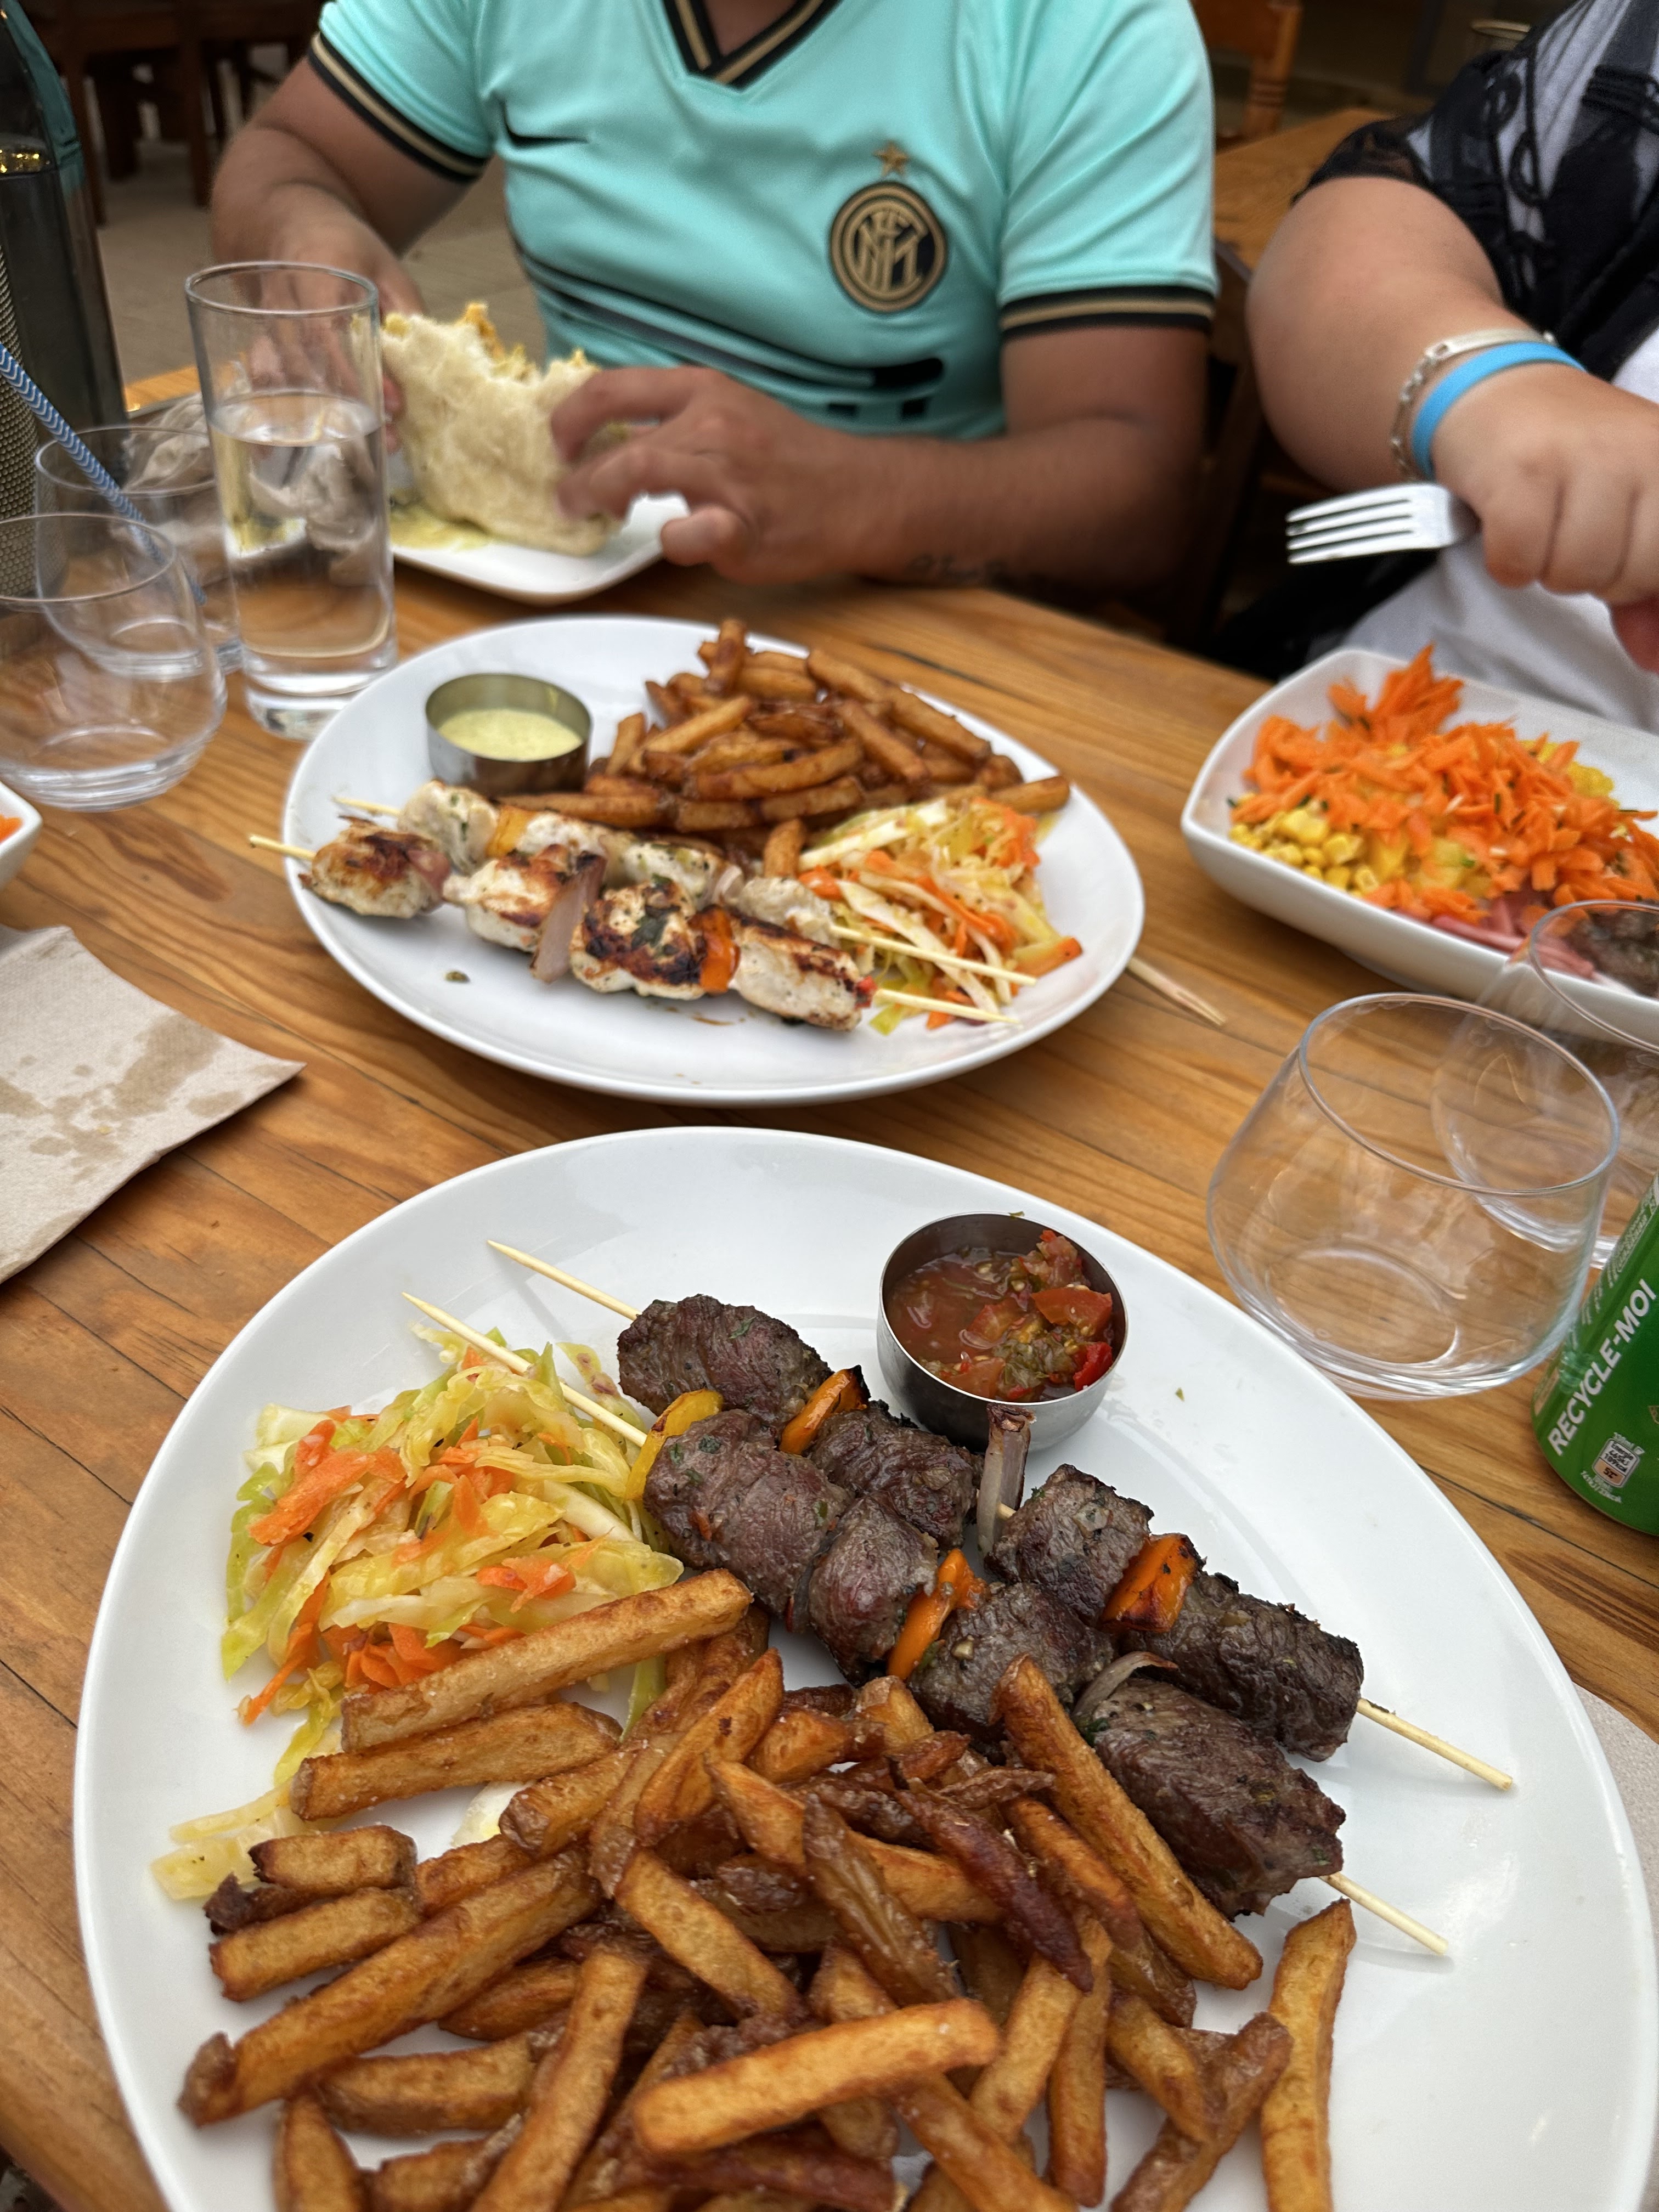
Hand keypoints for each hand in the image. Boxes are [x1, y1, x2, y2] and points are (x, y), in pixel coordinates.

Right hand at [261, 189, 422, 441]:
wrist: (288, 220)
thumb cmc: (344, 248)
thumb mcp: (384, 267)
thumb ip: (405, 308)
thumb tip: (426, 361)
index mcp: (316, 271)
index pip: (331, 331)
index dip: (360, 374)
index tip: (395, 405)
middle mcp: (281, 297)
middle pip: (304, 362)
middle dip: (343, 406)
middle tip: (383, 440)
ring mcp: (262, 320)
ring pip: (274, 376)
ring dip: (308, 419)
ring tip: (341, 452)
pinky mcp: (257, 340)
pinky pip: (259, 381)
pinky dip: (272, 415)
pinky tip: (282, 451)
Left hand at [549, 368, 877, 581]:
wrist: (855, 493)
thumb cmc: (787, 461)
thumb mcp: (731, 413)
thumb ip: (676, 420)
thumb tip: (611, 436)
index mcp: (703, 391)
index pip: (614, 387)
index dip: (572, 416)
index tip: (560, 443)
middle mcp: (713, 425)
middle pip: (622, 442)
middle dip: (579, 474)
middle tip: (567, 497)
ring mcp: (729, 475)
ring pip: (642, 472)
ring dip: (601, 496)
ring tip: (593, 515)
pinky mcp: (745, 526)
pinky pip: (693, 533)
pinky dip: (674, 540)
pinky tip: (674, 540)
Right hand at [1432, 365, 1658, 663]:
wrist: (1496, 394)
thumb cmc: (1567, 461)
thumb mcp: (1626, 517)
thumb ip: (1647, 593)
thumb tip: (1654, 659)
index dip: (1645, 587)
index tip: (1624, 585)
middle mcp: (1646, 452)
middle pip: (1636, 574)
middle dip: (1602, 578)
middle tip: (1576, 538)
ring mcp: (1585, 456)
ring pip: (1579, 572)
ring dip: (1550, 569)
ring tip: (1543, 529)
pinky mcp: (1523, 470)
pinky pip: (1521, 562)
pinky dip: (1508, 564)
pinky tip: (1508, 530)